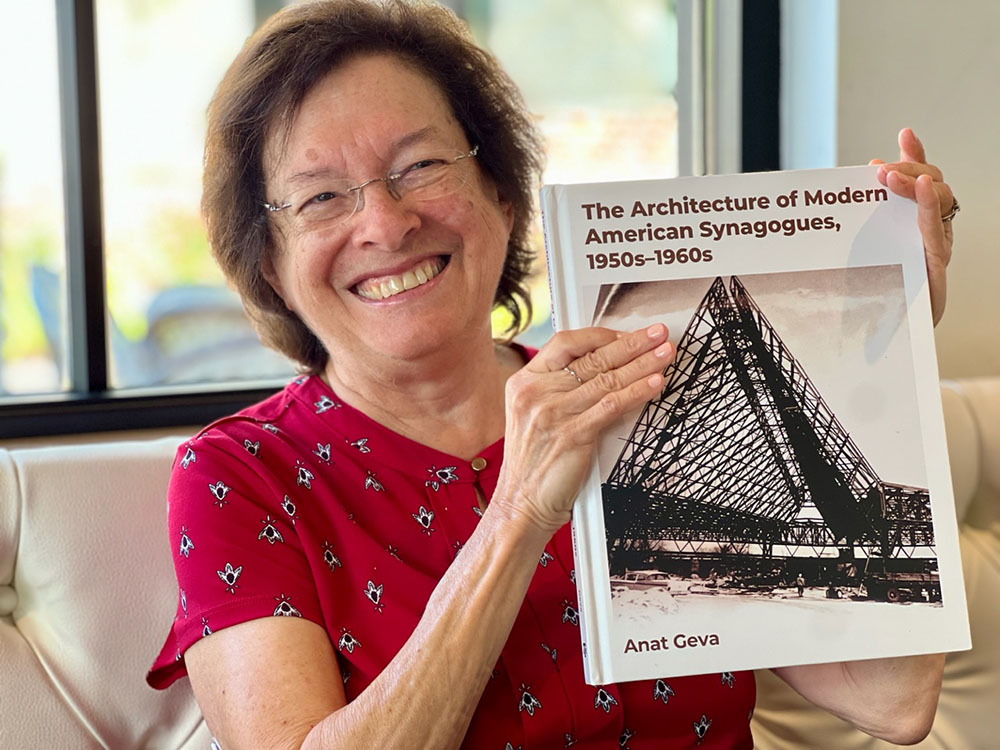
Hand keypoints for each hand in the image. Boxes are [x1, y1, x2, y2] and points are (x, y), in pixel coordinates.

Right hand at [495, 324, 673, 535]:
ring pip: (607, 379)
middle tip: (658, 333)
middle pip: (592, 357)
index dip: (600, 335)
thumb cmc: (533, 464)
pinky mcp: (571, 435)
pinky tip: (655, 383)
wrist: (520, 504)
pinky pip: (612, 406)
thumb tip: (605, 368)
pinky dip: (637, 392)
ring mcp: (553, 413)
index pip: (565, 343)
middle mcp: (536, 393)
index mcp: (524, 382)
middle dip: (631, 343)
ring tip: (666, 353)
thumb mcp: (534, 416)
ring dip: (643, 363)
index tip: (626, 334)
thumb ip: (560, 390)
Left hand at [872, 127, 955, 324]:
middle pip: (930, 182)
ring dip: (912, 180)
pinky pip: (934, 227)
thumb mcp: (862, 252)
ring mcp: (934, 244)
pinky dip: (926, 203)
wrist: (887, 336)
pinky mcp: (934, 262)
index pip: (919, 180)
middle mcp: (928, 230)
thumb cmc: (877, 296)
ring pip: (937, 197)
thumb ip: (860, 223)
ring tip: (889, 176)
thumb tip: (849, 192)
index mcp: (912, 224)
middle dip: (906, 167)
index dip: (915, 155)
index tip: (904, 133)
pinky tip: (919, 187)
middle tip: (878, 169)